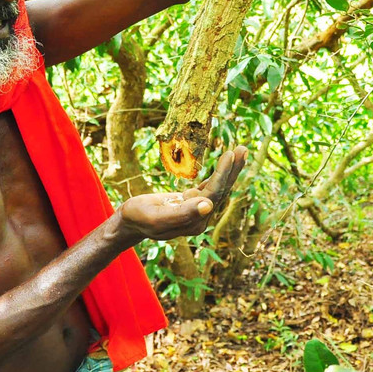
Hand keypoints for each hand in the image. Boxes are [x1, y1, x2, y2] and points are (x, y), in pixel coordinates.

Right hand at [117, 147, 247, 241]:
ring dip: (230, 169)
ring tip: (241, 150)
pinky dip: (219, 172)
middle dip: (232, 169)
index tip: (230, 154)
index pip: (213, 195)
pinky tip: (228, 161)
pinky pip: (210, 184)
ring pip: (218, 186)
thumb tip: (208, 206)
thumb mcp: (156, 216)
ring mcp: (198, 210)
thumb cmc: (138, 217)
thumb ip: (182, 214)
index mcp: (194, 222)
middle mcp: (200, 217)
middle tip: (243, 148)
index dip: (222, 174)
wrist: (129, 221)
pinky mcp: (193, 201)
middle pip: (220, 190)